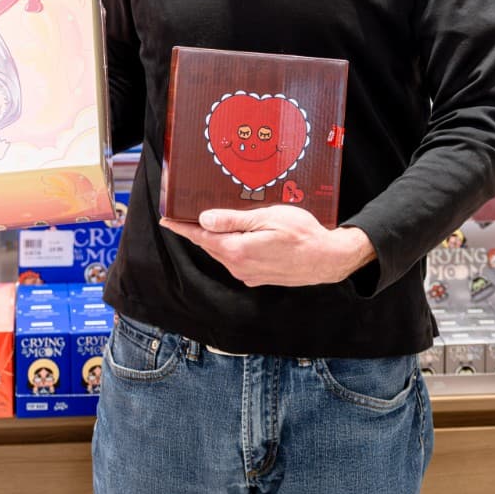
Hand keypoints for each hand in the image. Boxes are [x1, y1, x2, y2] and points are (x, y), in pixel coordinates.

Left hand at [160, 204, 374, 287]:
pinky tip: (237, 236)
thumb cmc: (301, 234)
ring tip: (211, 222)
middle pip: (210, 245)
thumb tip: (204, 220)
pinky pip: (236, 260)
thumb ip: (233, 220)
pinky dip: (230, 247)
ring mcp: (249, 274)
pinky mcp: (259, 277)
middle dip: (197, 230)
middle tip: (184, 215)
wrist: (327, 259)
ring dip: (215, 239)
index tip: (167, 220)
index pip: (202, 237)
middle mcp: (239, 266)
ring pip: (223, 253)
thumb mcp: (266, 218)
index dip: (182, 228)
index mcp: (237, 250)